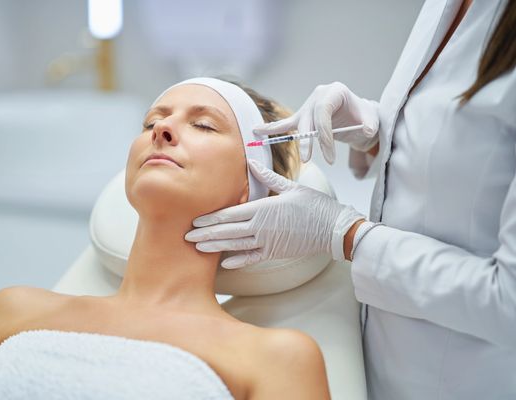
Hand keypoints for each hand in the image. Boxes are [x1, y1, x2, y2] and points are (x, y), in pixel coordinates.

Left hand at [184, 159, 364, 268]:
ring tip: (198, 248)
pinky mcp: (275, 252)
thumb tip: (251, 162)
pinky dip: (238, 261)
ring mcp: (268, 242)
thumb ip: (267, 177)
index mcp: (263, 208)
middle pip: (227, 231)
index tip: (195, 220)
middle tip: (187, 236)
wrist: (334, 229)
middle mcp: (261, 227)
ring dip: (215, 247)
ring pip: (235, 246)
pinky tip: (224, 263)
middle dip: (206, 234)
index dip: (211, 218)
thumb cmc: (314, 205)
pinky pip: (252, 258)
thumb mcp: (291, 187)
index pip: (230, 214)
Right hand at [253, 82, 379, 163]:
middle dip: (308, 141)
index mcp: (335, 91)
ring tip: (278, 144)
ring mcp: (308, 105)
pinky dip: (272, 128)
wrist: (358, 116)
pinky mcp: (302, 116)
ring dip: (296, 140)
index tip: (330, 157)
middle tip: (309, 160)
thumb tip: (365, 129)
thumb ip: (370, 124)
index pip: (324, 112)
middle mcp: (319, 95)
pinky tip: (257, 130)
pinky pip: (286, 124)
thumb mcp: (372, 119)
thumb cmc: (364, 117)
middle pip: (309, 118)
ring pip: (297, 123)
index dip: (324, 134)